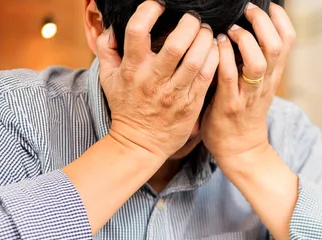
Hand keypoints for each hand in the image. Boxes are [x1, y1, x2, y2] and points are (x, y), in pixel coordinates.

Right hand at [96, 0, 218, 159]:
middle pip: (175, 44)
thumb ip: (106, 50)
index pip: (137, 31)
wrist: (140, 145)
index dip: (149, 10)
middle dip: (189, 24)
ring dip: (206, 39)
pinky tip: (215, 49)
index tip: (159, 6)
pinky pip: (208, 76)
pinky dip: (214, 58)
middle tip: (194, 19)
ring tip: (206, 32)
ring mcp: (175, 93)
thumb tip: (112, 26)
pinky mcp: (191, 104)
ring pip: (196, 59)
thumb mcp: (108, 79)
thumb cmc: (125, 108)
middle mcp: (154, 79)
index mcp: (133, 69)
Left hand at [201, 2, 295, 165]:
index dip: (280, 19)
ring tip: (231, 29)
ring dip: (244, 40)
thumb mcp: (259, 85)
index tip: (267, 5)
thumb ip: (256, 61)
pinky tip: (215, 45)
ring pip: (257, 62)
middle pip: (276, 47)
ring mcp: (248, 95)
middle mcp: (265, 83)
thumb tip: (245, 30)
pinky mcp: (229, 105)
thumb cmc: (244, 114)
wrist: (241, 150)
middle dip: (262, 22)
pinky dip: (223, 56)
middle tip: (247, 10)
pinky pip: (228, 76)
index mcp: (273, 75)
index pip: (288, 41)